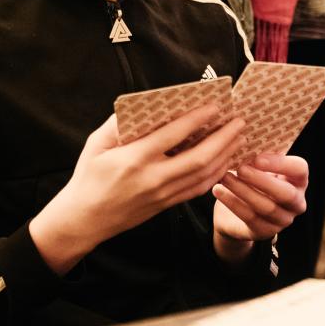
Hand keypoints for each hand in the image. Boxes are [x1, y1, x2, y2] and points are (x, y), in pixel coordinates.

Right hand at [32, 105, 245, 272]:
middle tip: (240, 121)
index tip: (214, 106)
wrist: (84, 220)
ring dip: (225, 156)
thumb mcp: (95, 144)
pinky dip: (215, 174)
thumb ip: (118, 124)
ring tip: (239, 138)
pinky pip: (197, 190)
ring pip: (203, 176)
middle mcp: (153, 178)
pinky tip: (224, 161)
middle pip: (199, 158)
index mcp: (134, 159)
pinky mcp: (166, 205)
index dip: (197, 119)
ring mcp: (162, 195)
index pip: (173, 135)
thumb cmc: (88, 177)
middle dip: (223, 139)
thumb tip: (143, 106)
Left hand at [212, 154, 307, 263]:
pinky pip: (249, 218)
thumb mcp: (259, 166)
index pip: (300, 169)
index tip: (257, 158)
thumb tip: (245, 141)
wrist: (238, 211)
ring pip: (266, 206)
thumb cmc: (252, 180)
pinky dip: (232, 203)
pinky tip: (218, 190)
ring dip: (243, 190)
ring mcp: (283, 220)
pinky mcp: (265, 232)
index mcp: (298, 180)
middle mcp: (296, 202)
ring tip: (224, 177)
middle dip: (261, 180)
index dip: (280, 163)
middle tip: (241, 168)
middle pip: (285, 193)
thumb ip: (259, 156)